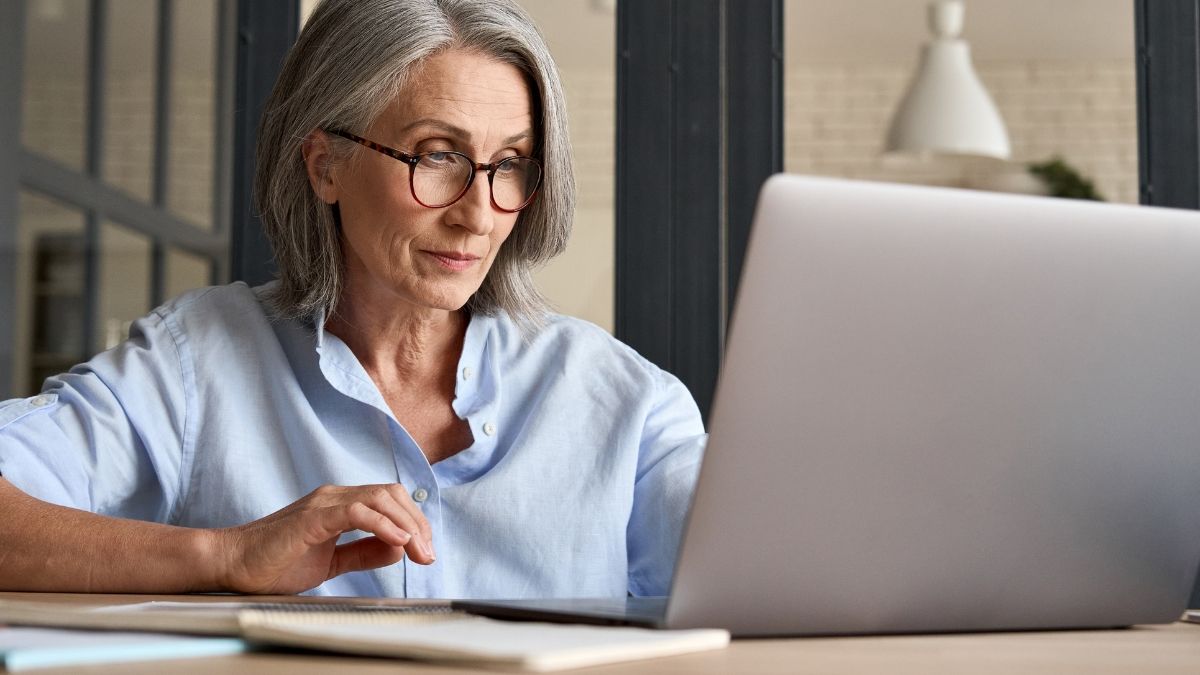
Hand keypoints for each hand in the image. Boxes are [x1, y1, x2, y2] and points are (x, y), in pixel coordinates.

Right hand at [212, 484, 434, 593]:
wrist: (232, 565)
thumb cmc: (274, 563)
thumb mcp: (331, 561)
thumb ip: (363, 552)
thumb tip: (398, 548)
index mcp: (340, 505)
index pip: (390, 500)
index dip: (414, 522)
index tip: (426, 551)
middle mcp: (334, 497)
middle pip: (391, 494)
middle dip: (417, 524)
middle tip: (428, 555)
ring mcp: (323, 504)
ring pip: (379, 498)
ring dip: (406, 525)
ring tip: (418, 551)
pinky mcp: (312, 517)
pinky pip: (356, 512)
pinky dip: (382, 525)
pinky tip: (397, 542)